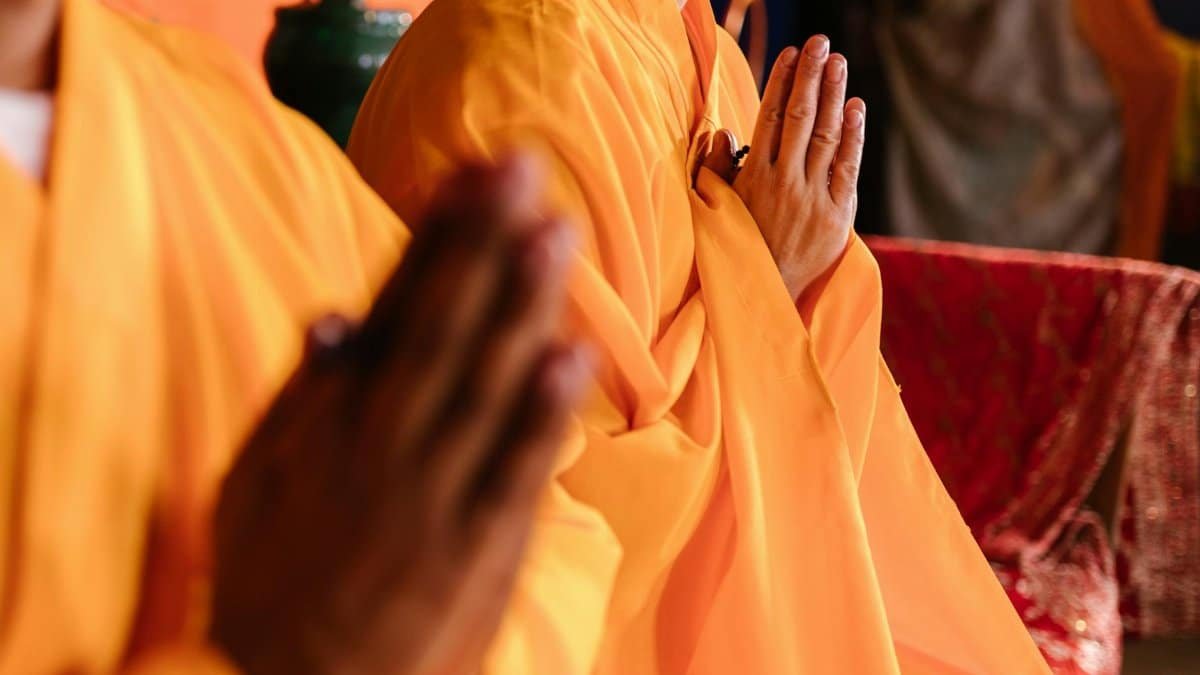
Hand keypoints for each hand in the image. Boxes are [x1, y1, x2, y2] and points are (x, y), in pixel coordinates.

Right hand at [210, 157, 589, 674]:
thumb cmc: (269, 582)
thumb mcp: (255, 483)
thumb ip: (300, 399)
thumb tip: (334, 315)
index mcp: (333, 419)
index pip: (393, 307)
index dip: (435, 238)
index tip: (470, 175)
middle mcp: (384, 444)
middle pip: (443, 328)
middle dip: (485, 244)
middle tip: (524, 169)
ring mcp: (433, 495)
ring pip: (484, 386)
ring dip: (521, 307)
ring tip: (556, 235)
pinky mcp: (475, 549)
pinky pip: (513, 473)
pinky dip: (541, 416)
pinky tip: (568, 355)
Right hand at [704, 36, 865, 302]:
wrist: (765, 298)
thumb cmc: (738, 251)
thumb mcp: (716, 210)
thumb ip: (716, 169)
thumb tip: (721, 131)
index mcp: (753, 177)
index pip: (769, 117)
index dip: (781, 82)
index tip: (791, 53)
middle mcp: (783, 182)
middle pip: (800, 117)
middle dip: (811, 76)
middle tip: (821, 43)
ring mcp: (812, 198)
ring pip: (825, 136)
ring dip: (833, 95)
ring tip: (838, 63)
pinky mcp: (836, 216)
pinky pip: (847, 167)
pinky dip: (852, 136)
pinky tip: (855, 107)